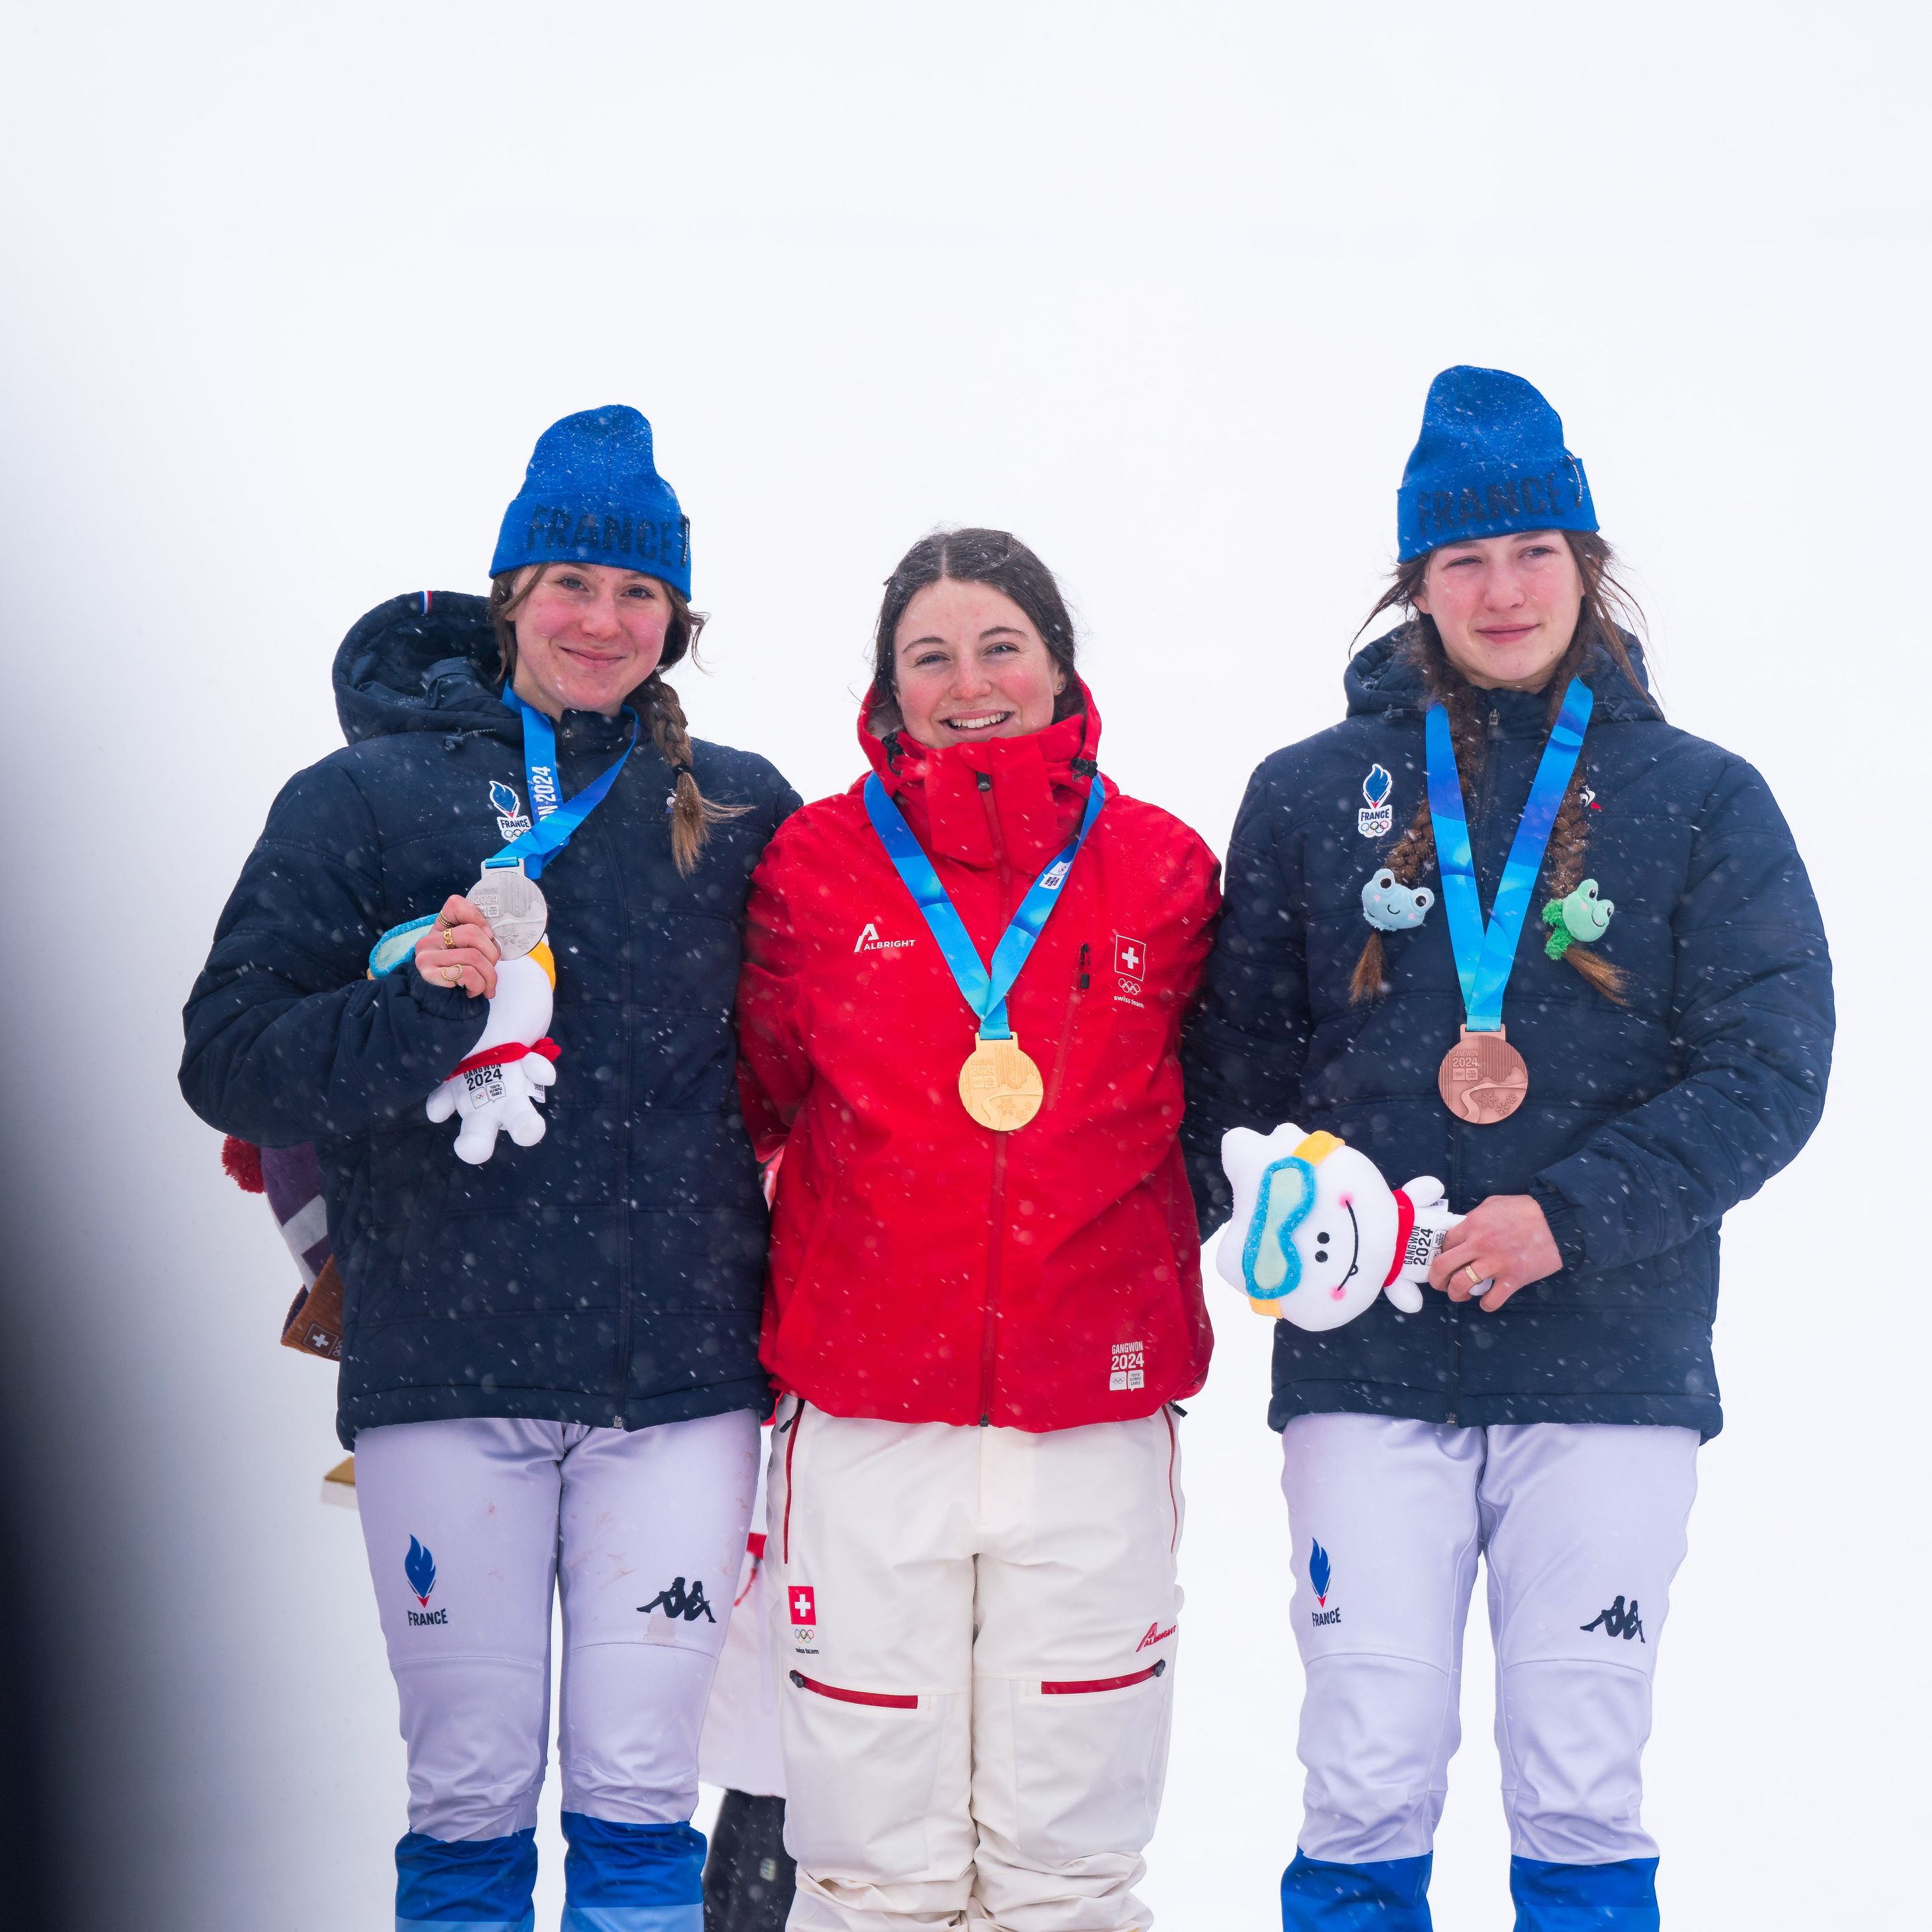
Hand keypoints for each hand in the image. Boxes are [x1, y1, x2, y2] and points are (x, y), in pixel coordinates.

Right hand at [411, 895, 499, 999]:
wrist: (441, 1009)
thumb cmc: (461, 979)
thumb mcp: (469, 955)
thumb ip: (477, 940)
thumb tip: (493, 937)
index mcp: (439, 931)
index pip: (455, 905)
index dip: (478, 917)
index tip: (488, 936)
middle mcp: (428, 941)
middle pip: (472, 933)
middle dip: (492, 954)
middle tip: (491, 968)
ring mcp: (425, 957)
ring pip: (474, 956)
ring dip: (489, 976)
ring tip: (485, 986)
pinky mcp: (428, 975)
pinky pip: (468, 974)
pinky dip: (479, 986)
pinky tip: (472, 992)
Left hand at [1428, 1194, 1561, 1312]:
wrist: (1557, 1222)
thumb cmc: (1526, 1210)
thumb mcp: (1494, 1203)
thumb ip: (1476, 1215)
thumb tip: (1465, 1228)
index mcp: (1473, 1224)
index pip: (1444, 1243)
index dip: (1441, 1254)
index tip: (1444, 1260)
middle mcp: (1479, 1245)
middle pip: (1443, 1266)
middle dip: (1437, 1279)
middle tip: (1440, 1284)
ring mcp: (1496, 1263)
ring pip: (1461, 1285)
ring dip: (1456, 1294)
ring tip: (1460, 1295)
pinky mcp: (1513, 1278)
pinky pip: (1492, 1300)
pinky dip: (1486, 1305)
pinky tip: (1486, 1301)